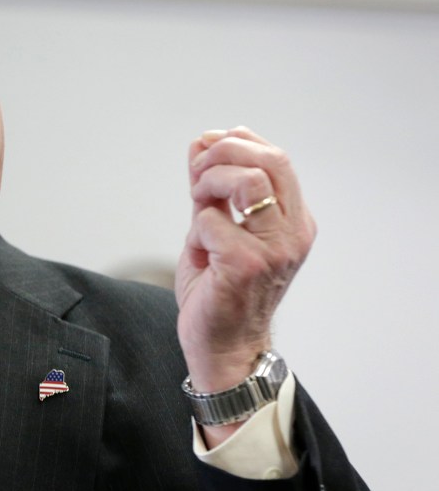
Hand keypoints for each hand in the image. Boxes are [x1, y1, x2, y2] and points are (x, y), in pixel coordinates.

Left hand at [175, 127, 315, 436]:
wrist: (223, 348)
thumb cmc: (220, 291)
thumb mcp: (215, 229)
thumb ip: (211, 189)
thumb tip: (201, 142)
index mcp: (293, 222)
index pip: (278, 159)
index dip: (239, 141)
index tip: (207, 146)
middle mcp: (293, 234)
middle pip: (271, 161)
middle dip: (225, 153)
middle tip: (198, 172)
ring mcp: (274, 249)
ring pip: (247, 182)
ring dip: (209, 183)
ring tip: (197, 204)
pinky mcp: (246, 264)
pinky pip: (212, 220)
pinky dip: (196, 227)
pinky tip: (200, 252)